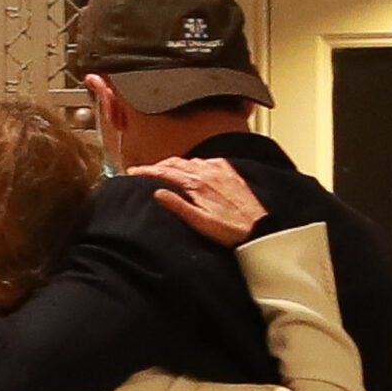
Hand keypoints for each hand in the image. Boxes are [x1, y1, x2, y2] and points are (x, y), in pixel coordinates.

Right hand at [127, 157, 265, 246]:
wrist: (258, 228)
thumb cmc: (229, 230)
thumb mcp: (199, 222)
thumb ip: (178, 205)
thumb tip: (158, 192)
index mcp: (196, 184)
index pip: (165, 172)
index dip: (147, 171)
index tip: (133, 171)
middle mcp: (207, 172)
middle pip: (176, 162)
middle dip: (158, 165)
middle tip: (146, 170)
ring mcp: (219, 171)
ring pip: (191, 160)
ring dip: (176, 163)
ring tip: (167, 169)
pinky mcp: (230, 173)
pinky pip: (209, 161)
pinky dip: (196, 163)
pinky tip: (196, 168)